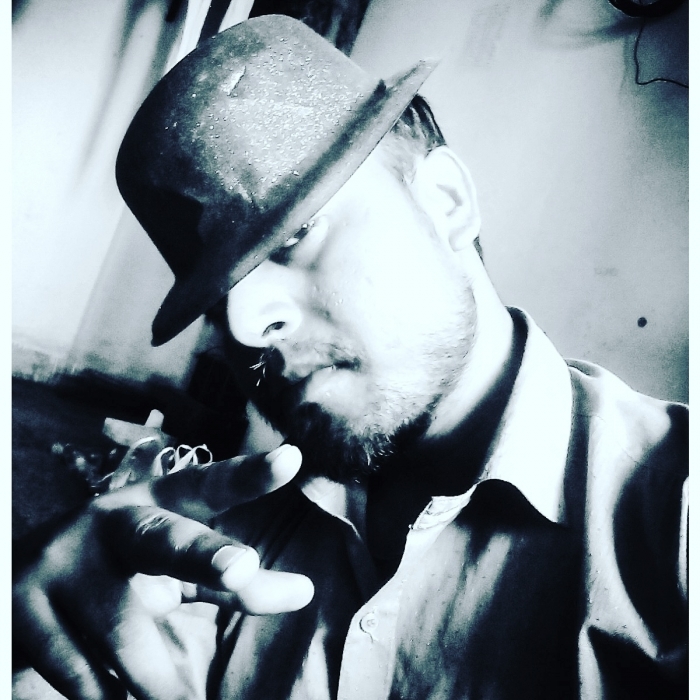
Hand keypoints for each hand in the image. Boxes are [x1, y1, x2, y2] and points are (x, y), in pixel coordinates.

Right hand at [13, 444, 312, 699]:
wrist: (15, 580)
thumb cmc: (123, 573)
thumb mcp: (173, 566)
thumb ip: (233, 580)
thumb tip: (307, 592)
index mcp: (155, 502)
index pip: (209, 486)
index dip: (249, 474)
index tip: (292, 458)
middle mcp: (112, 523)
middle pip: (163, 539)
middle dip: (204, 553)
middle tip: (242, 568)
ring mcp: (62, 564)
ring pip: (125, 633)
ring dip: (159, 681)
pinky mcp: (20, 610)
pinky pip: (80, 675)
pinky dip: (108, 696)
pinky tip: (117, 698)